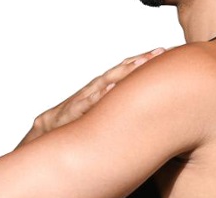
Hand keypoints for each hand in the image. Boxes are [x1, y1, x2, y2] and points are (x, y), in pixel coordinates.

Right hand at [34, 47, 167, 133]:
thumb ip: (121, 110)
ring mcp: (87, 96)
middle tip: (161, 52)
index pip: (128, 71)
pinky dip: (102, 93)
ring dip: (125, 71)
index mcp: (106, 88)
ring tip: (142, 62)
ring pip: (109, 80)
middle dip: (141, 60)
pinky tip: (113, 87)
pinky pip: (90, 100)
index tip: (164, 54)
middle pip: (122, 70)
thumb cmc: (81, 120)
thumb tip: (145, 112)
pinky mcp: (77, 109)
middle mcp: (98, 88)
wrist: (51, 126)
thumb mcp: (105, 115)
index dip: (145, 62)